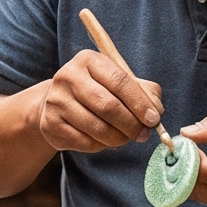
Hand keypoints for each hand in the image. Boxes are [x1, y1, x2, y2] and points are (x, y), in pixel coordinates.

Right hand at [32, 49, 163, 155]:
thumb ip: (144, 92)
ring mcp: (56, 101)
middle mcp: (68, 76)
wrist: (59, 103)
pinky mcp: (50, 123)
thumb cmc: (97, 91)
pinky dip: (101, 145)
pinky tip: (104, 140)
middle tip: (143, 134)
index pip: (119, 81)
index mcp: (88, 60)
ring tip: (125, 137)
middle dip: (131, 124)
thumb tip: (156, 110)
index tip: (154, 119)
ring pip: (97, 128)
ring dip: (119, 138)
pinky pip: (85, 142)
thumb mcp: (120, 83)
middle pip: (108, 106)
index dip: (140, 103)